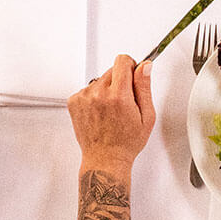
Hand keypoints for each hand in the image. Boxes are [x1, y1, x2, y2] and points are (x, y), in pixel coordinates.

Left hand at [68, 55, 154, 171]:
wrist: (105, 159)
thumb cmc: (126, 142)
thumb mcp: (146, 116)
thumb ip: (144, 87)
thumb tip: (145, 66)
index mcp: (118, 96)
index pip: (122, 61)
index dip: (131, 67)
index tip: (132, 78)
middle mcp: (98, 94)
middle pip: (112, 70)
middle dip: (120, 82)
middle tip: (124, 103)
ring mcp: (83, 97)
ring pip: (99, 80)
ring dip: (106, 90)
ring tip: (111, 112)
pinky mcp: (74, 102)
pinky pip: (88, 89)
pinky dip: (94, 97)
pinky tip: (100, 114)